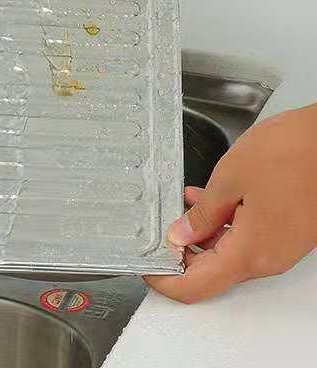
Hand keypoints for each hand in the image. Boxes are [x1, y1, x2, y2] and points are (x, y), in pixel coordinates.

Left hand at [145, 103, 316, 303]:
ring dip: (201, 234)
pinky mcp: (289, 232)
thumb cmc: (291, 152)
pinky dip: (223, 224)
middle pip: (213, 272)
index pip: (197, 285)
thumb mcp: (230, 178)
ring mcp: (281, 247)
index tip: (146, 265)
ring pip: (230, 253)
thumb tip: (181, 235)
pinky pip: (248, 239)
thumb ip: (202, 213)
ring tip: (179, 205)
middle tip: (156, 229)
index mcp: (251, 252)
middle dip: (181, 254)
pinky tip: (208, 200)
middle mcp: (269, 258)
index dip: (166, 279)